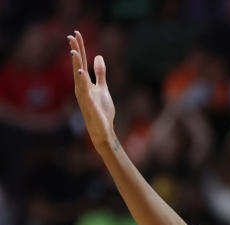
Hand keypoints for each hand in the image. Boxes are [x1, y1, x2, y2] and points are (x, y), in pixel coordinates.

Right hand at [67, 31, 115, 149]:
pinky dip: (83, 83)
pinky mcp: (90, 106)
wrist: (103, 130)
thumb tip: (98, 56)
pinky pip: (86, 92)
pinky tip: (81, 73)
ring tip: (74, 52)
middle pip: (77, 66)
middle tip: (71, 36)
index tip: (76, 33)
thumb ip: (100, 73)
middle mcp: (81, 88)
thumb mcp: (103, 88)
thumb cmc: (101, 110)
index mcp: (84, 83)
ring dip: (76, 64)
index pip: (81, 62)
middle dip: (75, 51)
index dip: (79, 48)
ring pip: (79, 78)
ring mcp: (84, 97)